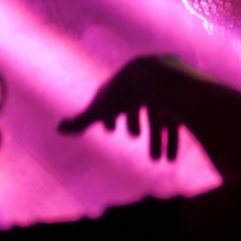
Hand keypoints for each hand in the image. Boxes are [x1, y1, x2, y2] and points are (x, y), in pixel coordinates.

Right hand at [58, 54, 194, 161]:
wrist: (158, 78)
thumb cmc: (125, 94)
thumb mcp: (100, 110)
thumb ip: (80, 122)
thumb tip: (58, 128)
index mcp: (123, 83)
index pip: (114, 99)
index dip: (110, 116)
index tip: (110, 129)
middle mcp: (144, 85)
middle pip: (138, 109)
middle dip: (136, 127)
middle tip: (134, 143)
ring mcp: (164, 91)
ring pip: (159, 117)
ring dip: (156, 141)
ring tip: (157, 162)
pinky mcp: (181, 100)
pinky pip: (177, 122)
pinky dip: (171, 141)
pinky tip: (170, 158)